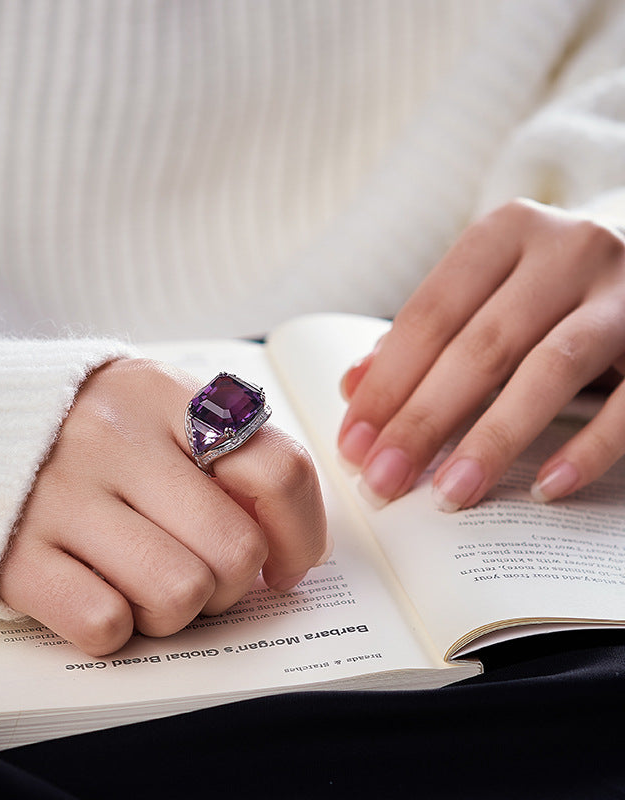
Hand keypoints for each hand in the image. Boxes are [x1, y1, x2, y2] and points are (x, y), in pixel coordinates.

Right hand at [0, 358, 328, 654]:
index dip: (301, 532)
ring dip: (178, 610)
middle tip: (206, 570)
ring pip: (180, 595)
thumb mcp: (156, 404)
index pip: (278, 469)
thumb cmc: (86, 427)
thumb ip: (226, 447)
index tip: (286, 559)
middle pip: (235, 549)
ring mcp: (61, 498)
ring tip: (149, 581)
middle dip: (234, 581)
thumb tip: (291, 534)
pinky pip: (104, 624)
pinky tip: (99, 592)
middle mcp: (115, 441)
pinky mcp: (15, 557)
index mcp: (165, 397)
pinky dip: (116, 626)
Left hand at [338, 199, 624, 510]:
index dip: (386, 386)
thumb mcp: (483, 294)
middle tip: (382, 481)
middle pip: (479, 347)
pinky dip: (588, 448)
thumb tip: (352, 386)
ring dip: (492, 440)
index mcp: (505, 233)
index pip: (428, 316)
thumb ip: (422, 336)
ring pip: (549, 370)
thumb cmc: (545, 289)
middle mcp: (567, 249)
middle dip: (423, 422)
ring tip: (449, 495)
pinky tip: (544, 489)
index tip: (353, 446)